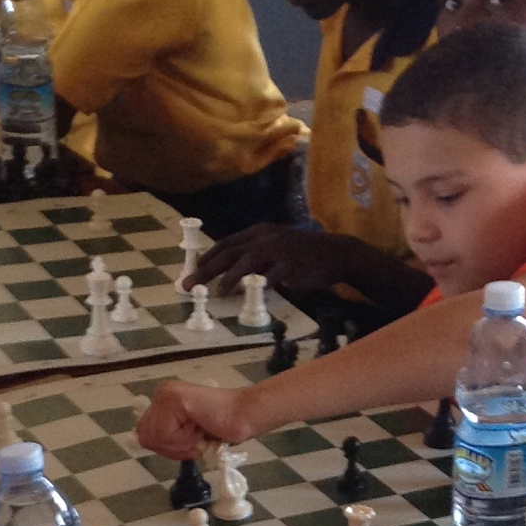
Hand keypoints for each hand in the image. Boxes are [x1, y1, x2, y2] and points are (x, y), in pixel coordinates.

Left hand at [138, 375, 259, 458]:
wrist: (246, 416)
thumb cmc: (222, 428)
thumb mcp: (184, 436)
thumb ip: (163, 436)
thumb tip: (139, 440)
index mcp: (162, 399)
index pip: (144, 434)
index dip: (166, 447)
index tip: (191, 441)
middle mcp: (161, 393)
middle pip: (146, 437)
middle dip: (172, 447)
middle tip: (197, 438)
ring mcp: (167, 394)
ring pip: (156, 438)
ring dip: (182, 444)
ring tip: (201, 431)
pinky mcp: (175, 400)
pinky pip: (168, 436)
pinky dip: (186, 441)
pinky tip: (202, 427)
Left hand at [195, 222, 394, 296]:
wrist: (336, 253)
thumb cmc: (304, 254)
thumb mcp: (276, 248)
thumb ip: (256, 258)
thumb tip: (232, 273)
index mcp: (259, 232)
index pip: (226, 244)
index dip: (207, 257)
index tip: (192, 270)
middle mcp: (265, 238)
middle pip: (230, 252)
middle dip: (207, 269)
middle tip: (189, 284)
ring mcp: (279, 250)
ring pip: (247, 261)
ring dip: (230, 277)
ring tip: (218, 291)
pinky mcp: (292, 264)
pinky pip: (272, 276)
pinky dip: (260, 284)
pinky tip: (250, 293)